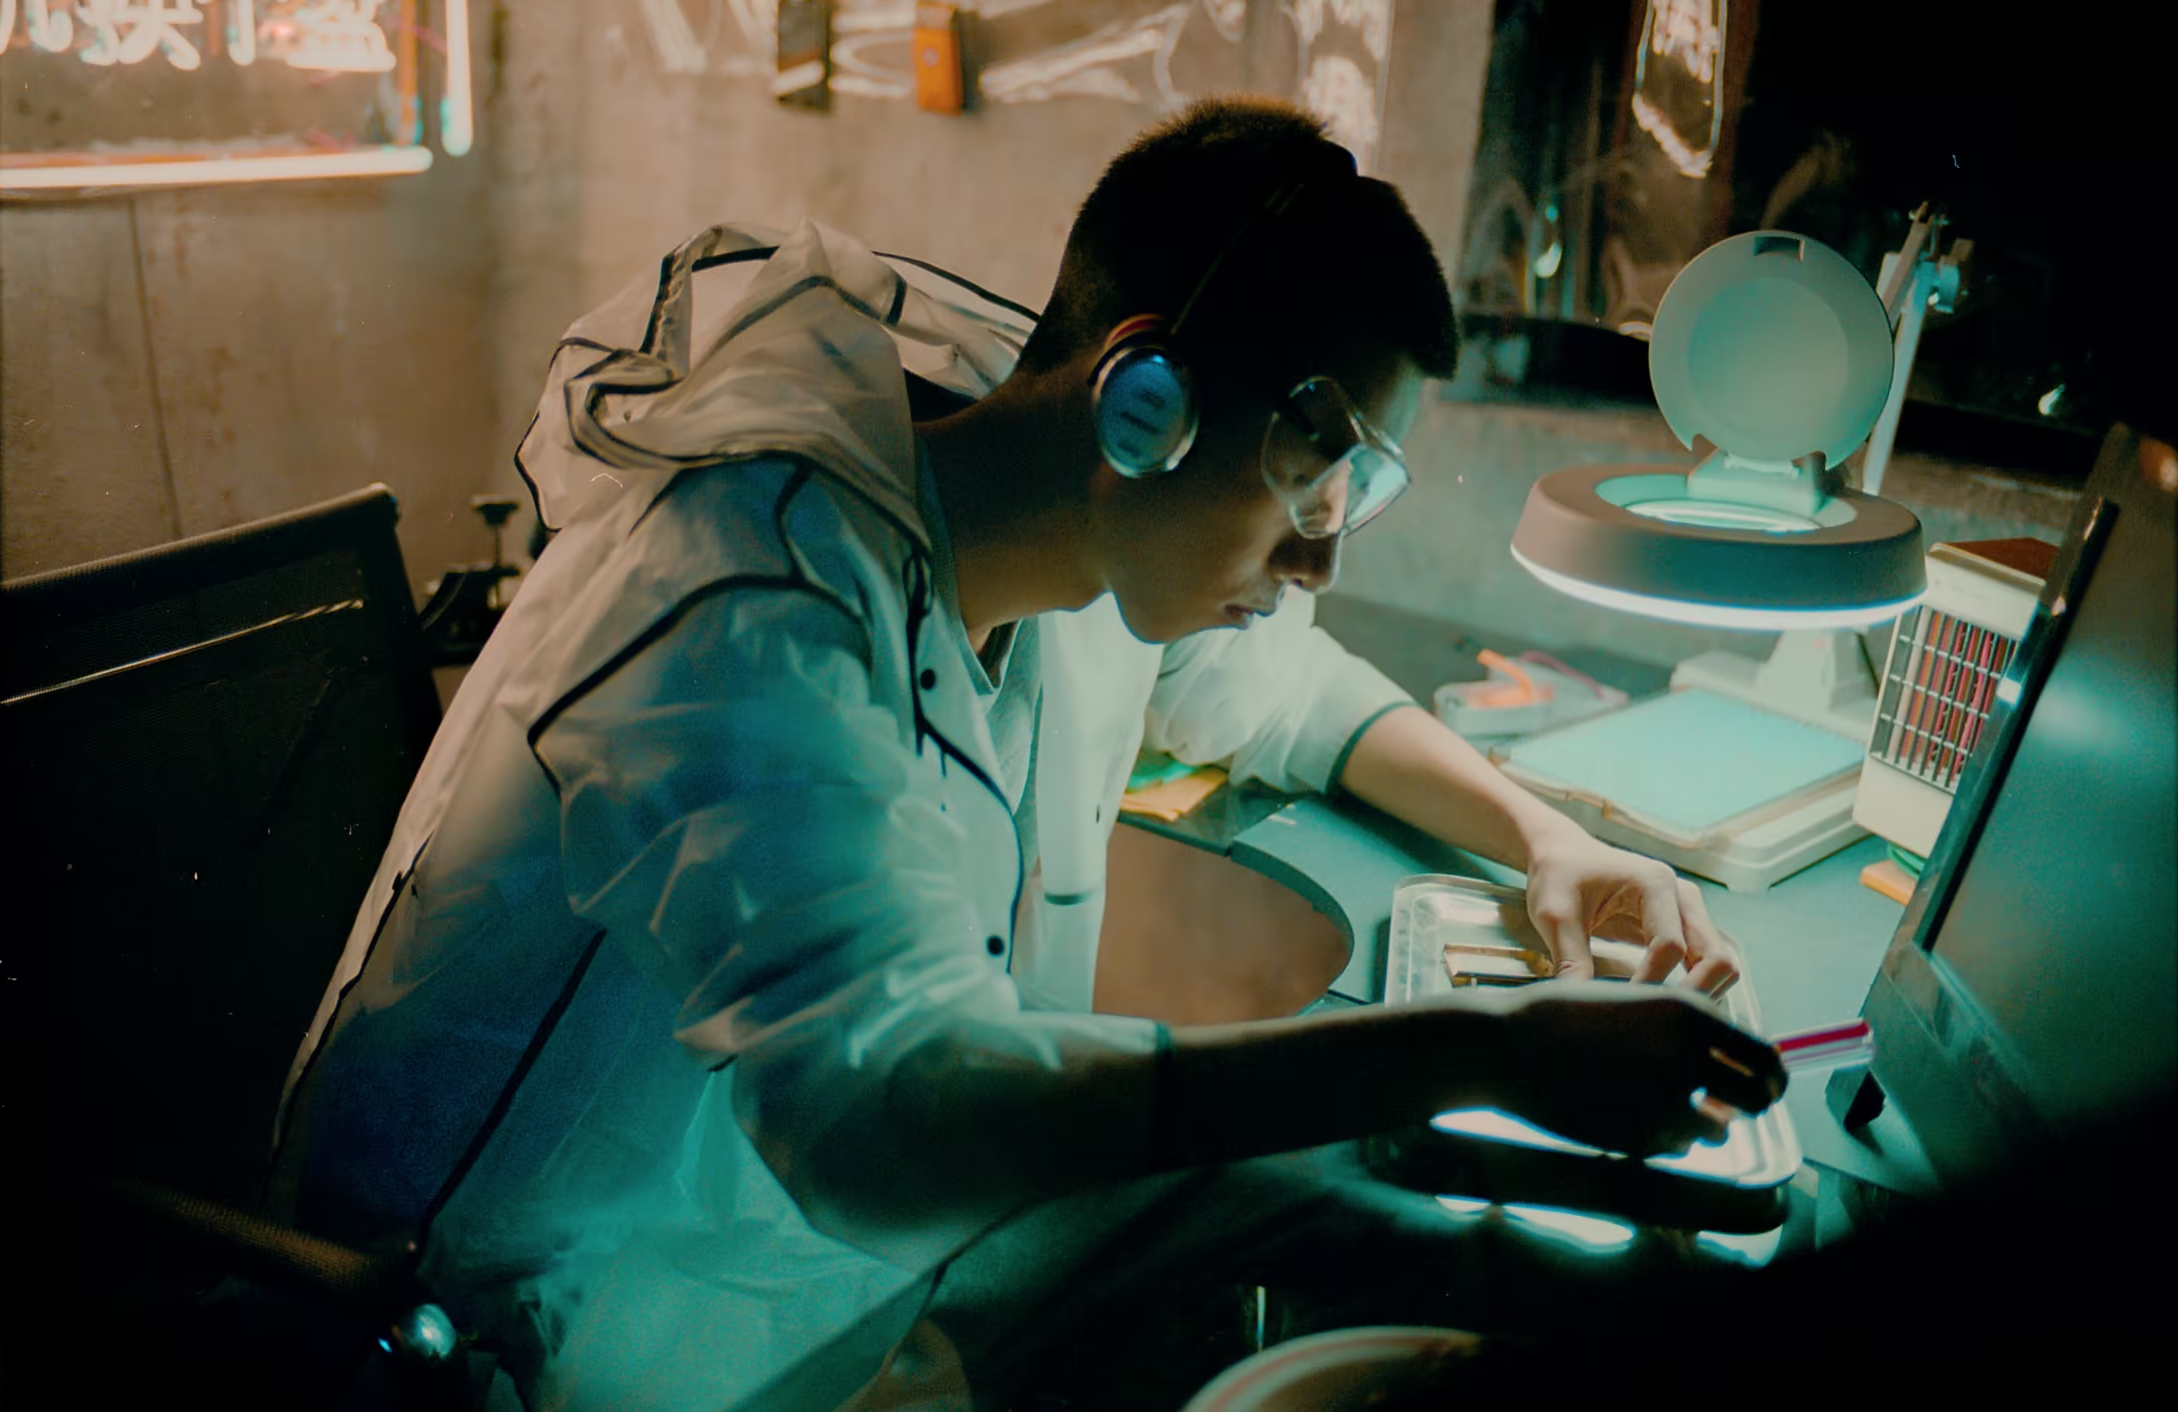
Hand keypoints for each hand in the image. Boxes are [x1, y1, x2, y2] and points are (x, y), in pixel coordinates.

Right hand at [1489, 982, 1784, 1156]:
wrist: (1507, 1046)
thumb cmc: (1566, 1015)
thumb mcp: (1637, 1000)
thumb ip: (1688, 1028)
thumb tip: (1734, 1059)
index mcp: (1690, 1013)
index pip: (1764, 1055)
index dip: (1772, 1075)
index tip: (1765, 1083)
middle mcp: (1688, 1056)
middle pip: (1758, 1098)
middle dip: (1750, 1105)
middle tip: (1732, 1106)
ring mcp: (1665, 1101)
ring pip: (1719, 1131)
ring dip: (1705, 1125)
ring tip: (1668, 1110)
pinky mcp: (1639, 1137)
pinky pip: (1677, 1147)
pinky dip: (1667, 1139)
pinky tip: (1634, 1118)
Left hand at [1523, 833, 1741, 996]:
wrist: (1563, 854)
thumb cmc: (1559, 877)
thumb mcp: (1554, 916)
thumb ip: (1569, 960)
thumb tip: (1579, 1007)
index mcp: (1654, 884)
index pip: (1671, 947)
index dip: (1650, 983)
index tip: (1622, 1007)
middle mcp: (1682, 896)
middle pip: (1716, 956)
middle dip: (1693, 994)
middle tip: (1656, 1021)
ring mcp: (1688, 911)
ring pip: (1721, 962)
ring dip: (1699, 992)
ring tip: (1659, 1014)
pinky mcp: (1684, 926)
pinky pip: (1705, 962)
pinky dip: (1694, 985)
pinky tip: (1663, 1002)